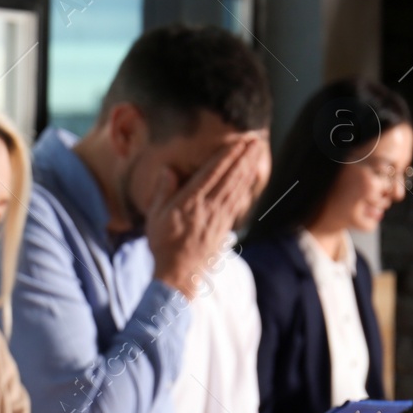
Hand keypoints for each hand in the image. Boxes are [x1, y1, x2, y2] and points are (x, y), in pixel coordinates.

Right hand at [147, 132, 266, 297]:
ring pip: (237, 186)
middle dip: (243, 157)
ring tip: (257, 152)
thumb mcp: (155, 216)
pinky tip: (251, 176)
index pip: (212, 173)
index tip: (237, 141)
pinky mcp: (225, 225)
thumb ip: (163, 192)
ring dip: (248, 167)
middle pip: (230, 177)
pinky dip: (246, 186)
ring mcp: (219, 217)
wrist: (178, 273)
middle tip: (255, 140)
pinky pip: (238, 201)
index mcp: (190, 202)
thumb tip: (168, 169)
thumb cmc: (163, 243)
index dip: (226, 156)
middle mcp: (208, 207)